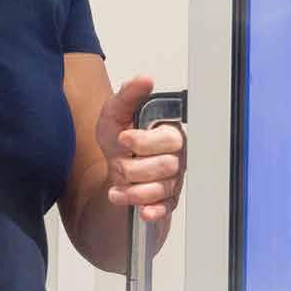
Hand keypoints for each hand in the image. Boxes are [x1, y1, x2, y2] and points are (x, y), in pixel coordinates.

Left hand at [96, 75, 186, 222]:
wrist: (113, 167)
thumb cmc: (119, 140)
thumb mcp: (115, 114)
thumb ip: (129, 95)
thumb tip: (145, 79)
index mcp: (170, 133)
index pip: (168, 139)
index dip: (142, 141)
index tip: (123, 140)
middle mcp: (177, 156)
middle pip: (166, 166)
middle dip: (134, 168)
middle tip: (120, 164)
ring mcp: (173, 180)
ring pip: (161, 188)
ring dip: (134, 190)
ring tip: (118, 186)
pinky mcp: (167, 199)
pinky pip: (166, 208)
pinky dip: (153, 210)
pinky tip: (142, 209)